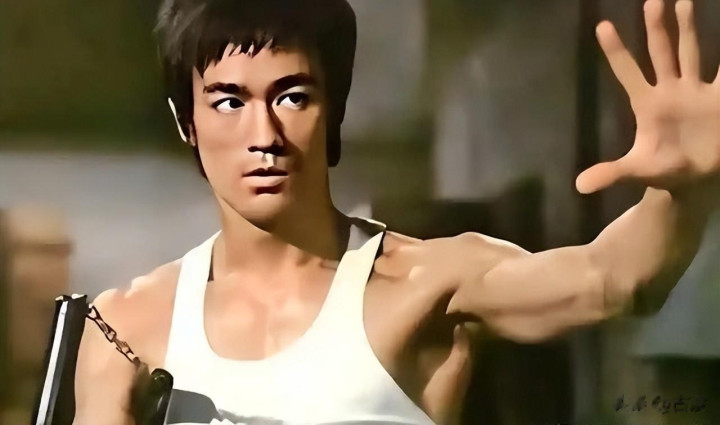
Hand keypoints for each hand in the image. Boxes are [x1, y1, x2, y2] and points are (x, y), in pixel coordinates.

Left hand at [576, 0, 719, 194]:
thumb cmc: (663, 170)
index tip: (602, 26)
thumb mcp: (637, 171)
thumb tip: (579, 186)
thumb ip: (611, 173)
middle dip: (658, 28)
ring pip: (692, 53)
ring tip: (684, 0)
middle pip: (662, 53)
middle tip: (653, 1)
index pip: (628, 73)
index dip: (616, 52)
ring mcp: (696, 91)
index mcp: (647, 104)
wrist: (694, 179)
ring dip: (690, 28)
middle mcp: (670, 91)